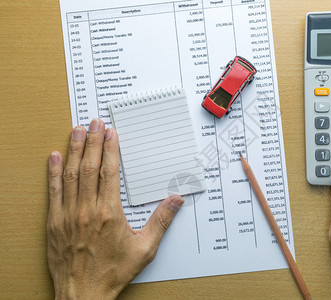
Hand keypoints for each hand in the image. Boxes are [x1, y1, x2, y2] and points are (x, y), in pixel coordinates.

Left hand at [47, 118, 183, 298]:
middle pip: (90, 167)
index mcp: (109, 213)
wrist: (83, 294)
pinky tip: (55, 157)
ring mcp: (68, 215)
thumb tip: (176, 201)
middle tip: (94, 123)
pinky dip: (53, 172)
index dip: (109, 149)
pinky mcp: (54, 223)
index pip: (109, 172)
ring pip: (71, 174)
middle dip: (92, 141)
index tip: (111, 134)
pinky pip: (53, 191)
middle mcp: (87, 209)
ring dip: (74, 150)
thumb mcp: (144, 249)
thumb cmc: (113, 272)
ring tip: (76, 130)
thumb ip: (161, 222)